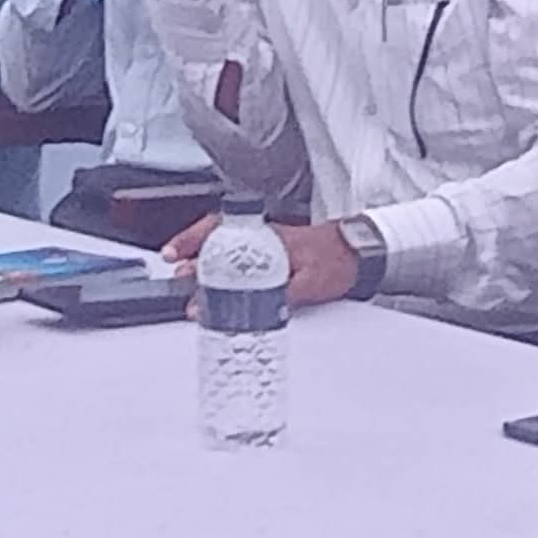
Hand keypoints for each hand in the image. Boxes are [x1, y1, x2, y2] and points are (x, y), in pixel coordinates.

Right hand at [162, 215, 360, 308]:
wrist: (360, 254)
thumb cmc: (338, 261)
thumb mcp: (312, 283)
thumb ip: (284, 296)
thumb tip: (258, 309)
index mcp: (268, 237)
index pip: (223, 228)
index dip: (195, 240)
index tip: (178, 256)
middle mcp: (262, 237)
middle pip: (216, 237)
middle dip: (191, 254)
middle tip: (177, 275)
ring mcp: (265, 244)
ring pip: (224, 246)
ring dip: (204, 261)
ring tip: (188, 282)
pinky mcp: (270, 256)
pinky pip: (237, 256)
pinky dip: (221, 267)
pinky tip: (214, 284)